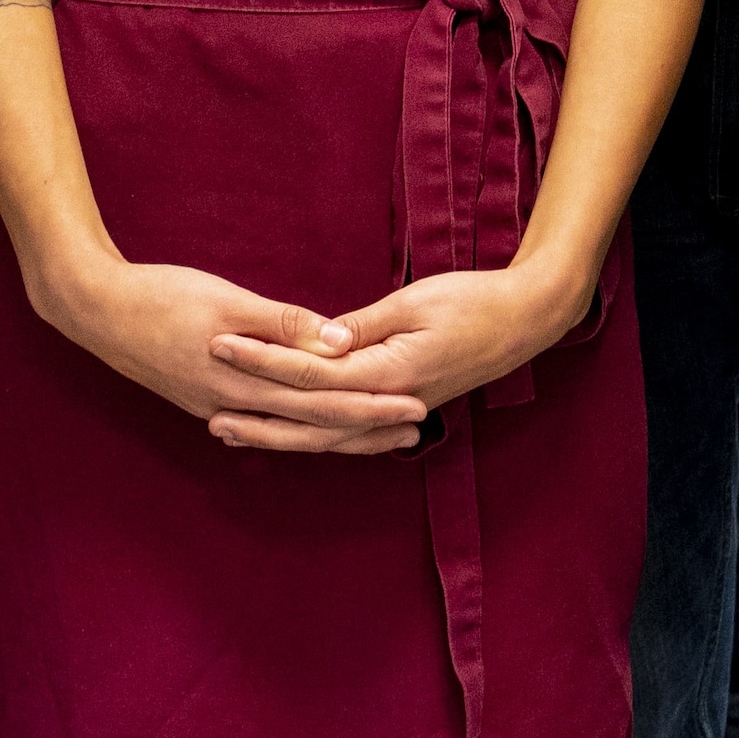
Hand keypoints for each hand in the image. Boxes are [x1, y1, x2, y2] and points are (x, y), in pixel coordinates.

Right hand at [36, 252, 431, 455]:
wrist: (94, 310)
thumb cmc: (160, 296)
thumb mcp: (226, 302)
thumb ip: (285, 324)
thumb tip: (341, 345)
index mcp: (244, 383)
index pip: (323, 402)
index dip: (372, 406)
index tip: (416, 406)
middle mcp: (234, 407)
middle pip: (314, 424)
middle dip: (368, 427)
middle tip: (418, 427)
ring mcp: (216, 408)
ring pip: (291, 429)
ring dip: (337, 431)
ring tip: (379, 433)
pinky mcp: (204, 399)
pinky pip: (265, 422)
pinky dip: (297, 426)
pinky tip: (312, 427)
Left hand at [218, 258, 595, 428]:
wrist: (529, 319)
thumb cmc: (476, 299)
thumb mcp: (415, 301)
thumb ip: (363, 327)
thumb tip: (318, 342)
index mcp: (390, 375)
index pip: (310, 375)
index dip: (261, 360)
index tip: (219, 343)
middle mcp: (392, 403)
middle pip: (312, 422)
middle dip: (260, 419)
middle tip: (209, 416)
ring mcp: (402, 410)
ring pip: (331, 437)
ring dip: (283, 437)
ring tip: (237, 433)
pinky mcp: (408, 406)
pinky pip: (353, 433)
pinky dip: (319, 438)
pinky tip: (295, 437)